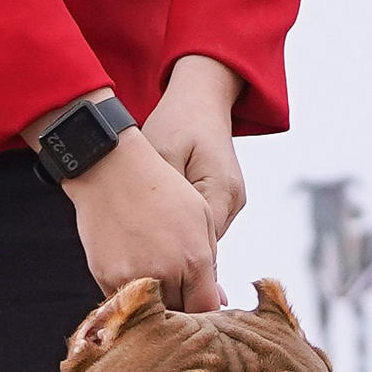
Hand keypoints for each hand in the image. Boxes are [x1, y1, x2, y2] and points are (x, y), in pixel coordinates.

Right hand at [67, 129, 222, 311]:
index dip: (206, 312)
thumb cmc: (161, 188)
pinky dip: (132, 297)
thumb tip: (219, 300)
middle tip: (177, 293)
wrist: (111, 170)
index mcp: (194, 259)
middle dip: (182, 308)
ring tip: (156, 281)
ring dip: (157, 306)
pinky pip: (125, 302)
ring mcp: (134, 276)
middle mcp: (165, 272)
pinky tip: (134, 271)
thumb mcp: (201, 216)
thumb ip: (211, 262)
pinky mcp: (107, 276)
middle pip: (179, 314)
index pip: (206, 308)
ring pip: (151, 314)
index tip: (200, 303)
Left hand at [141, 55, 245, 250]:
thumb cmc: (176, 123)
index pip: (202, 248)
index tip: (143, 272)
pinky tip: (154, 227)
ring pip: (202, 239)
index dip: (173, 264)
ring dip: (176, 244)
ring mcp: (232, 201)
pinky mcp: (222, 198)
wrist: (198, 98)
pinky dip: (179, 230)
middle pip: (204, 249)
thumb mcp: (161, 157)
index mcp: (222, 191)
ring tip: (142, 245)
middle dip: (174, 258)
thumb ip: (162, 199)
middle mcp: (234, 201)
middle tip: (137, 264)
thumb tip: (151, 241)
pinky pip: (200, 225)